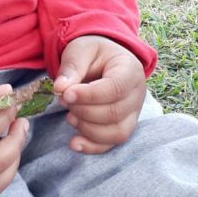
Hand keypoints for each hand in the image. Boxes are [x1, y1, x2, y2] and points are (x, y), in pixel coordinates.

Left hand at [53, 35, 145, 153]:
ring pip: (116, 132)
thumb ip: (72, 67)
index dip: (89, 95)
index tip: (66, 94)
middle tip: (64, 100)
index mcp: (130, 69)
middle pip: (115, 113)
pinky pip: (112, 144)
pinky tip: (74, 142)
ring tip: (69, 116)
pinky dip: (92, 146)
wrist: (102, 60)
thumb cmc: (93, 53)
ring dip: (87, 129)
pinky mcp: (123, 127)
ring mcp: (133, 113)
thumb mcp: (80, 50)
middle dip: (84, 110)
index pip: (115, 88)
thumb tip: (60, 88)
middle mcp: (137, 94)